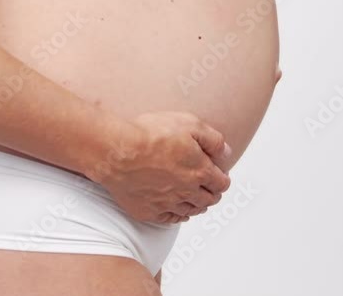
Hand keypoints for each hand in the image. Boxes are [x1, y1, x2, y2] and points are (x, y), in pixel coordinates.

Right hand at [86, 112, 231, 224]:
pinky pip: (169, 219)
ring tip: (195, 199)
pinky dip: (176, 215)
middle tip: (209, 188)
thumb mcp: (189, 124)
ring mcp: (167, 204)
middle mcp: (186, 192)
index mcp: (199, 171)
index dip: (223, 179)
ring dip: (196, 205)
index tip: (220, 176)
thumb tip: (226, 153)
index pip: (221, 183)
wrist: (116, 151)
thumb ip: (212, 139)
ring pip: (190, 211)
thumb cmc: (150, 134)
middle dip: (212, 193)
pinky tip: (177, 211)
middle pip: (208, 200)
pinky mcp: (148, 211)